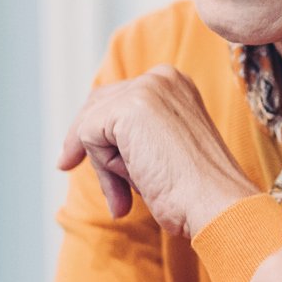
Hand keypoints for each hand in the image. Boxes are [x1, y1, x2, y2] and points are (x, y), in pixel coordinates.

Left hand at [57, 66, 256, 236]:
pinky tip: (130, 184)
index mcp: (176, 84)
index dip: (95, 130)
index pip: (117, 98)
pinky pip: (89, 135)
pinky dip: (102, 167)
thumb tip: (84, 146)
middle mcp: (162, 78)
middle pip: (97, 104)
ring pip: (93, 123)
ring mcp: (147, 89)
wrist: (215, 203)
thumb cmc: (194, 190)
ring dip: (102, 164)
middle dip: (87, 143)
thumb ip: (134, 136)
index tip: (72, 157)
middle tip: (66, 166)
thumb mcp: (163, 150)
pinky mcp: (130, 107)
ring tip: (123, 197)